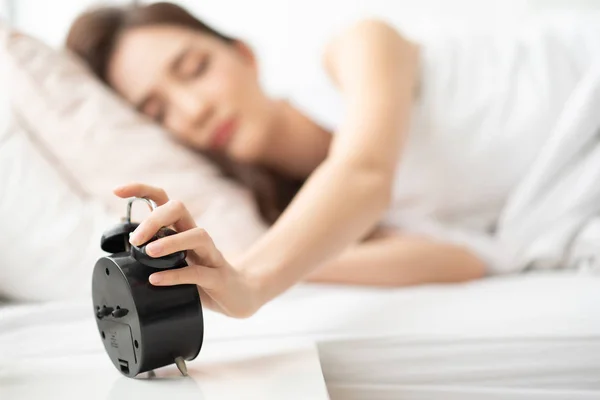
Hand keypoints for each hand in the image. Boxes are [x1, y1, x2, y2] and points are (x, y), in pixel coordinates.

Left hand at [113, 183, 262, 317]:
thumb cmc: (203, 276)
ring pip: (197, 235)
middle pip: (180, 209)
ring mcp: (211, 255)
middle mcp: (197, 237)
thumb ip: (154, 242)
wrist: (240, 295)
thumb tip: (123, 224)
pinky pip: (198, 272)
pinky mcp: (219, 277)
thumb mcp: (176, 257)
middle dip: (155, 218)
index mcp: (183, 229)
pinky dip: (175, 276)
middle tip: (136, 238)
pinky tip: (156, 280)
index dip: (141, 189)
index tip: (117, 191)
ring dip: (171, 241)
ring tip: (149, 252)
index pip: (164, 200)